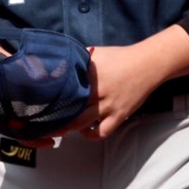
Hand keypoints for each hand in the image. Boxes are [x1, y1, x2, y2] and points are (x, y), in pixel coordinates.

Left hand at [59, 27, 188, 139]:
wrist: (147, 64)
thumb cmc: (119, 57)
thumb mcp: (92, 54)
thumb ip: (76, 61)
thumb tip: (57, 64)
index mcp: (86, 75)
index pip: (62, 89)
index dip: (49, 98)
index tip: (40, 102)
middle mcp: (95, 91)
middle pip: (69, 109)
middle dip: (55, 117)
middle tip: (46, 120)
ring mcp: (108, 105)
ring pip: (82, 123)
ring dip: (70, 128)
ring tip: (61, 128)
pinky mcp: (119, 115)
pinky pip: (103, 132)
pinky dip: (92, 135)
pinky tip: (85, 131)